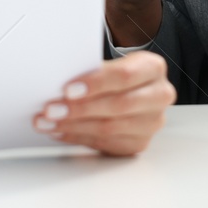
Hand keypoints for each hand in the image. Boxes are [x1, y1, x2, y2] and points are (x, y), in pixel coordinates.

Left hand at [32, 52, 174, 155]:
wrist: (133, 90)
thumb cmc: (116, 75)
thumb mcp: (110, 63)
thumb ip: (91, 70)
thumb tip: (56, 81)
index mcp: (153, 68)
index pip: (124, 76)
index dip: (95, 84)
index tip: (67, 90)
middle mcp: (159, 96)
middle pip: (118, 105)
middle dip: (80, 109)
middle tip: (51, 110)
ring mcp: (152, 122)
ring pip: (110, 128)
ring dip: (73, 126)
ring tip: (48, 123)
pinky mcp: (139, 143)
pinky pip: (105, 144)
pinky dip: (78, 138)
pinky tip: (61, 131)